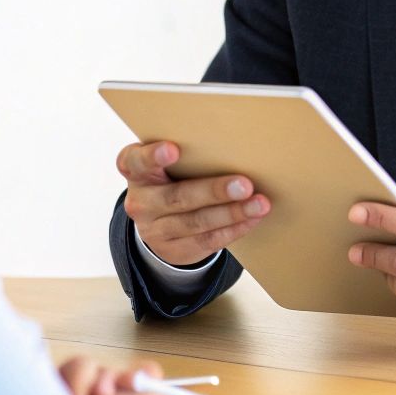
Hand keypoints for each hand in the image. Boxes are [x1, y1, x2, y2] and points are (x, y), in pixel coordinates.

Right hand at [118, 140, 268, 266]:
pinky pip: (207, 240)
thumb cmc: (172, 178)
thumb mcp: (168, 165)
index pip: (136, 161)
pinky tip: (252, 219)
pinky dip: (234, 229)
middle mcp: (141, 202)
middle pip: (177, 196)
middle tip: (245, 184)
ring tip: (259, 204)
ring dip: (232, 213)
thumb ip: (189, 154)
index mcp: (136, 172)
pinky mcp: (174, 250)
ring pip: (197, 222)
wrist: (159, 222)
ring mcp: (155, 230)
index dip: (153, 156)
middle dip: (214, 191)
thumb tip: (235, 144)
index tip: (173, 149)